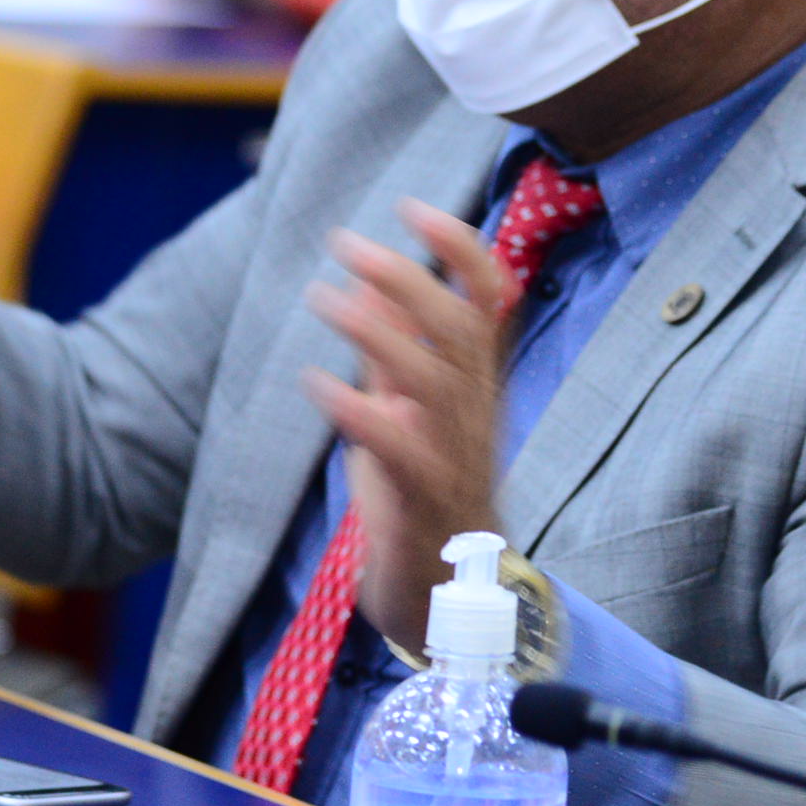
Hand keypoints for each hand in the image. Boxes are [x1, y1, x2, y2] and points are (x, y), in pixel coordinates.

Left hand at [300, 201, 517, 645]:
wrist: (445, 598)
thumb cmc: (419, 499)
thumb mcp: (405, 412)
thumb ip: (392, 354)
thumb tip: (369, 285)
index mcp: (474, 386)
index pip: (489, 303)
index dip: (461, 250)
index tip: (413, 207)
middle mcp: (474, 414)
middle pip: (458, 330)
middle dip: (407, 276)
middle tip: (346, 242)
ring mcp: (456, 457)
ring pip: (435, 381)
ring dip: (379, 332)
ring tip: (325, 298)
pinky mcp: (427, 502)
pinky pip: (400, 449)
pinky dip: (357, 410)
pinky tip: (316, 381)